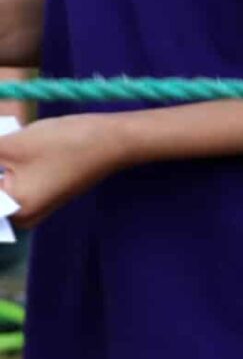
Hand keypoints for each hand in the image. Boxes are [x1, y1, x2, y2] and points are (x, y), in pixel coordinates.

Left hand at [0, 114, 127, 230]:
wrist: (115, 140)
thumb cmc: (66, 142)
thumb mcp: (12, 145)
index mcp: (13, 210)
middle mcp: (19, 218)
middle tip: (2, 146)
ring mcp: (29, 209)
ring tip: (5, 145)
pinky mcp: (37, 196)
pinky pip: (7, 187)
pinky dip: (2, 169)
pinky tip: (6, 148)